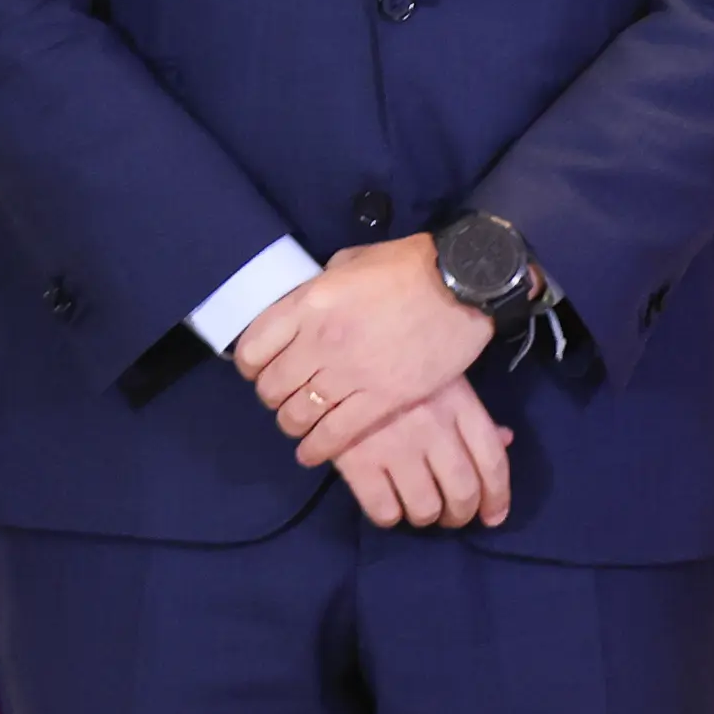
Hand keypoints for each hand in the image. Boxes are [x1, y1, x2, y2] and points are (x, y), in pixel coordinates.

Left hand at [237, 237, 496, 469]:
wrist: (463, 284)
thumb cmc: (409, 265)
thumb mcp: (351, 261)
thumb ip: (321, 285)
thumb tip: (308, 304)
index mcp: (308, 305)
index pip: (253, 349)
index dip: (250, 366)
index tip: (260, 370)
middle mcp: (321, 342)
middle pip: (272, 387)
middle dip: (273, 397)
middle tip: (286, 397)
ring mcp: (350, 373)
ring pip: (298, 415)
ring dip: (293, 424)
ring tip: (301, 423)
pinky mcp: (382, 399)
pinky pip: (335, 434)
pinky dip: (317, 448)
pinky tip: (312, 452)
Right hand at [336, 375, 511, 531]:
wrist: (335, 358)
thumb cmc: (398, 366)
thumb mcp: (444, 379)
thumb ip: (475, 413)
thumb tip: (506, 440)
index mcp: (460, 404)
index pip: (493, 462)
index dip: (498, 497)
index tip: (494, 517)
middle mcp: (433, 429)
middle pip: (462, 492)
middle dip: (460, 515)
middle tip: (451, 517)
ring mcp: (395, 446)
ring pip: (425, 508)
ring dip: (426, 517)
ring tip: (420, 511)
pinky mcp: (358, 462)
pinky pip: (384, 511)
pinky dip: (390, 518)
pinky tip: (388, 505)